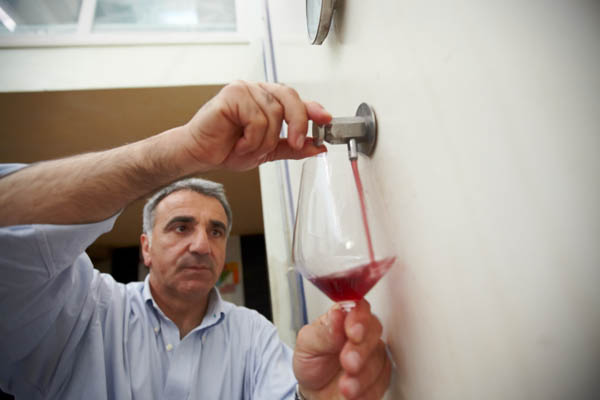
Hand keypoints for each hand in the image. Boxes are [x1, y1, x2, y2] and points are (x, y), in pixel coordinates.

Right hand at [183, 81, 330, 170]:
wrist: (199, 154)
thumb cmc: (227, 148)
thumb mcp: (268, 151)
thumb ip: (292, 147)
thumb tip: (318, 146)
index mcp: (267, 99)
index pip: (296, 100)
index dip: (313, 109)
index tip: (326, 120)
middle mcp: (257, 90)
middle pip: (290, 100)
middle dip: (297, 125)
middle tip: (297, 144)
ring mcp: (244, 89)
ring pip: (273, 115)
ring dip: (263, 141)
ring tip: (247, 148)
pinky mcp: (232, 94)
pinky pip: (257, 119)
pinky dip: (250, 139)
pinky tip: (237, 142)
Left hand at [293, 299, 391, 399]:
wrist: (313, 392)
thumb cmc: (311, 361)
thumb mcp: (307, 343)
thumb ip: (323, 331)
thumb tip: (337, 314)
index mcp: (344, 318)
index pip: (358, 308)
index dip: (359, 318)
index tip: (352, 332)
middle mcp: (362, 333)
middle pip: (373, 330)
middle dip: (361, 349)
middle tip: (348, 361)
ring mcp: (373, 354)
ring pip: (379, 358)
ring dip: (363, 375)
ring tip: (345, 385)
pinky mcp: (380, 376)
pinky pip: (382, 381)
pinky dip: (367, 390)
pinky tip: (353, 392)